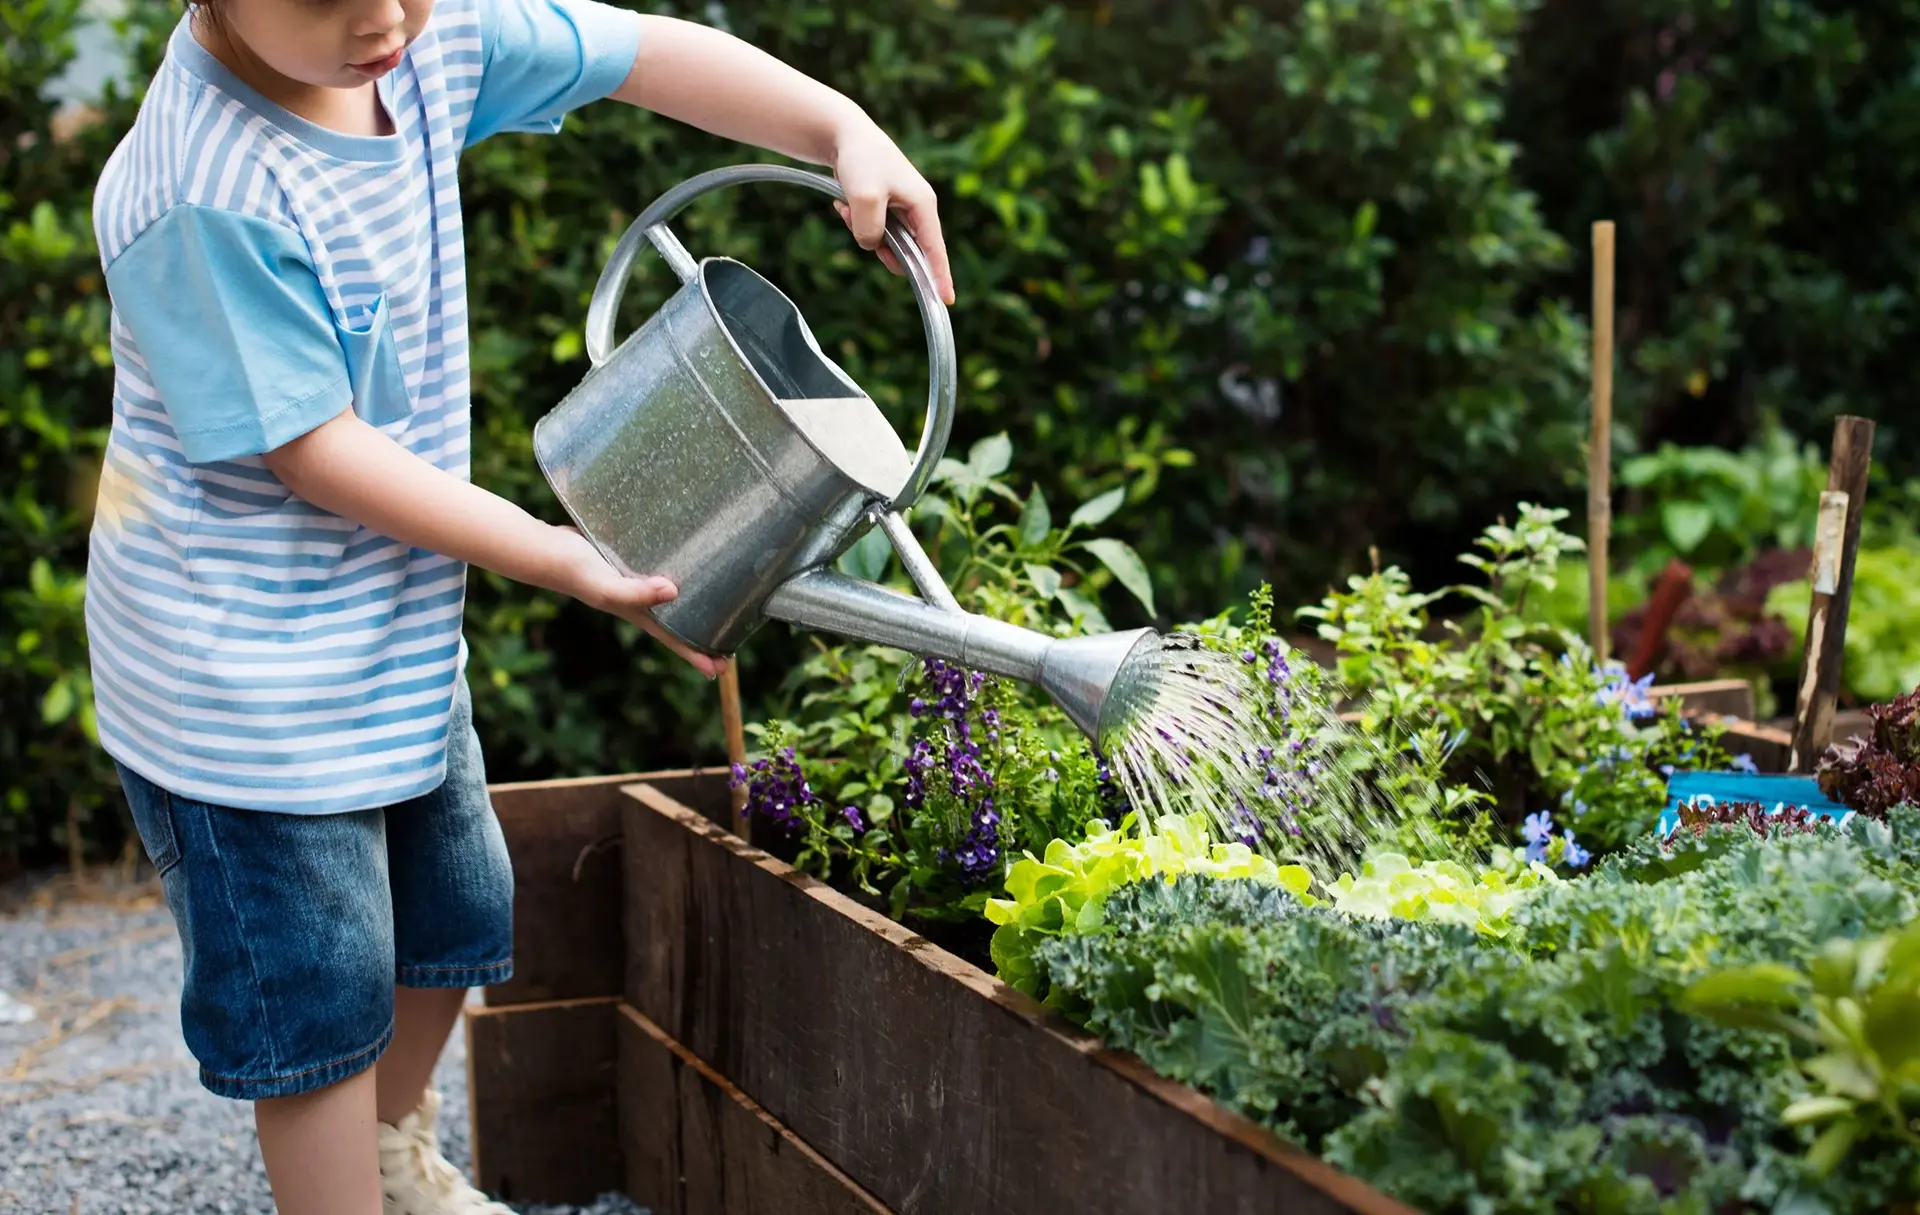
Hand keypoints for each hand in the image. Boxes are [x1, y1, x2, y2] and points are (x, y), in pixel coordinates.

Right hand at [552, 527, 725, 678]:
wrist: (546, 547)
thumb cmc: (574, 571)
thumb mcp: (605, 586)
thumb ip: (636, 592)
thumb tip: (672, 591)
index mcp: (637, 612)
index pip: (674, 639)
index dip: (696, 654)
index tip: (723, 669)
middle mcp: (639, 600)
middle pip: (678, 622)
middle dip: (702, 636)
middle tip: (731, 647)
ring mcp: (635, 581)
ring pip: (672, 598)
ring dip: (694, 606)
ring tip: (721, 609)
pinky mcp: (631, 560)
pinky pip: (661, 570)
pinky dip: (677, 574)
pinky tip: (692, 563)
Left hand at [830, 117, 954, 305]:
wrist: (842, 133)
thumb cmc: (861, 160)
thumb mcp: (865, 199)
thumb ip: (871, 231)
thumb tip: (872, 245)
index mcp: (923, 204)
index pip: (935, 248)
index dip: (940, 276)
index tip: (947, 300)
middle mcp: (917, 208)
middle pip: (907, 248)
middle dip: (882, 247)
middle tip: (858, 225)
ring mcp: (900, 207)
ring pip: (885, 240)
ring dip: (863, 232)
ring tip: (847, 208)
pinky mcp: (884, 205)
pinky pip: (873, 229)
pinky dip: (856, 222)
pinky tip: (842, 204)